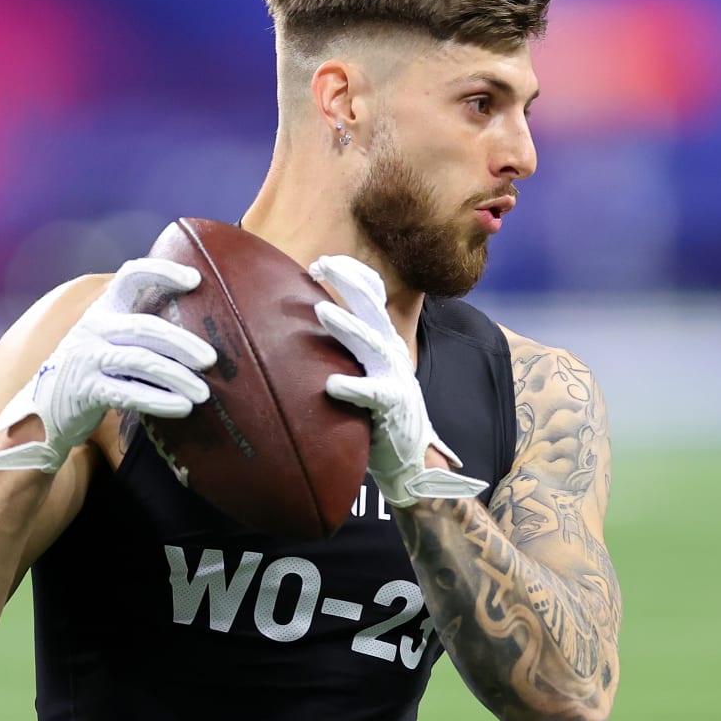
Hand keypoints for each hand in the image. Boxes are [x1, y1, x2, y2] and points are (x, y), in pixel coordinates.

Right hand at [0, 259, 216, 472]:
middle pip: (145, 326)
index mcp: (102, 310)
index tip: (194, 279)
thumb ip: (138, 332)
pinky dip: (160, 401)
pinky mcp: (84, 390)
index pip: (129, 276)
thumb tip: (197, 335)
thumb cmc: (88, 377)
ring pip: (141, 361)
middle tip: (211, 359)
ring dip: (177, 377)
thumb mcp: (107, 344)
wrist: (40, 416)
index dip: (161, 272)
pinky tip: (182, 408)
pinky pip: (129, 393)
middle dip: (182, 342)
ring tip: (203, 393)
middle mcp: (92, 328)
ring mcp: (85, 359)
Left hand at [308, 255, 485, 506]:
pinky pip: (372, 394)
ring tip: (321, 310)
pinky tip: (331, 384)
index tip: (324, 259)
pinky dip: (352, 387)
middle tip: (321, 263)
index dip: (353, 274)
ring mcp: (394, 379)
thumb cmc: (380, 415)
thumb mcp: (367, 372)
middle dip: (349, 281)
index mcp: (385, 342)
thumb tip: (308, 324)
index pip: (374, 297)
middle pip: (373, 308)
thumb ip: (348, 349)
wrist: (411, 460)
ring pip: (370, 345)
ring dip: (347, 326)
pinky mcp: (391, 408)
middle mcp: (392, 353)